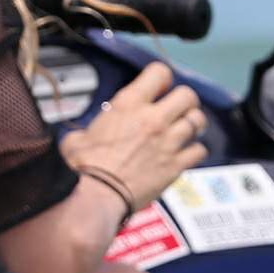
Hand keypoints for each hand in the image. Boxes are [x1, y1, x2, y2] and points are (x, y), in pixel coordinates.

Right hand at [64, 59, 207, 212]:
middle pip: (187, 95)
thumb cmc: (81, 170)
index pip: (158, 73)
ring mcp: (168, 142)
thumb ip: (87, 133)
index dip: (160, 79)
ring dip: (192, 124)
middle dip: (183, 101)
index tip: (157, 89)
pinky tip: (184, 155)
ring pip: (198, 120)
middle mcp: (153, 119)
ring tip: (185, 130)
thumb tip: (84, 137)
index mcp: (128, 106)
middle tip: (175, 110)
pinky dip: (194, 151)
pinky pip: (199, 150)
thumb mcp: (74, 141)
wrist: (94, 199)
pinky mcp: (175, 165)